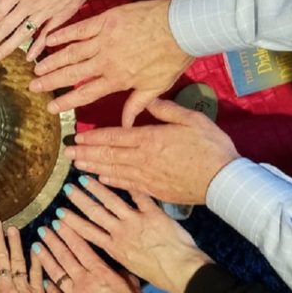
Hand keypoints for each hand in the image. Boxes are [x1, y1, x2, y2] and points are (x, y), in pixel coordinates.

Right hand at [30, 0, 193, 125]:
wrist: (182, 26)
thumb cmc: (172, 56)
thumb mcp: (156, 86)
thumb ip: (137, 105)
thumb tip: (126, 127)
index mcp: (117, 78)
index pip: (85, 93)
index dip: (66, 101)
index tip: (50, 109)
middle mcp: (106, 61)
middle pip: (72, 74)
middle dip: (50, 82)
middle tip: (33, 87)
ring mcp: (104, 39)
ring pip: (71, 52)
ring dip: (52, 60)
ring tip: (36, 67)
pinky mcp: (106, 20)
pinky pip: (79, 28)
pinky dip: (63, 34)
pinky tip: (49, 39)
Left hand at [34, 220, 153, 292]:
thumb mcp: (134, 288)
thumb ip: (123, 274)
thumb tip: (119, 265)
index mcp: (101, 273)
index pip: (81, 247)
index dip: (69, 233)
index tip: (60, 222)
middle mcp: (85, 281)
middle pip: (65, 257)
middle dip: (53, 241)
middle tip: (43, 228)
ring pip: (57, 273)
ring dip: (46, 258)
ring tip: (36, 245)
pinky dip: (49, 287)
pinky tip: (43, 279)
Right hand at [58, 176, 211, 292]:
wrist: (181, 272)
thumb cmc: (160, 276)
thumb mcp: (132, 271)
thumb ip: (120, 256)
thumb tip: (113, 253)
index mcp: (114, 249)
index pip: (87, 232)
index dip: (72, 222)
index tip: (60, 214)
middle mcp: (121, 232)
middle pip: (95, 213)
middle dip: (79, 200)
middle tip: (67, 189)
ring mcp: (136, 221)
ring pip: (112, 201)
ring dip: (96, 188)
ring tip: (85, 178)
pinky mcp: (153, 214)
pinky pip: (140, 196)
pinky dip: (130, 185)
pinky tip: (121, 174)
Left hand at [65, 98, 239, 203]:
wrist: (224, 181)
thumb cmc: (211, 147)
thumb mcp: (192, 119)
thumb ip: (167, 109)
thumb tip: (148, 100)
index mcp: (150, 139)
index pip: (114, 137)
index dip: (93, 137)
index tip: (77, 136)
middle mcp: (143, 159)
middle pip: (107, 155)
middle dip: (85, 153)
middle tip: (67, 153)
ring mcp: (147, 178)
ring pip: (113, 172)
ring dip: (93, 168)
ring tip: (76, 165)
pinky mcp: (154, 191)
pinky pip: (126, 186)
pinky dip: (111, 182)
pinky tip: (100, 180)